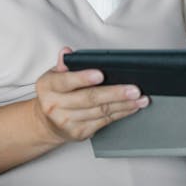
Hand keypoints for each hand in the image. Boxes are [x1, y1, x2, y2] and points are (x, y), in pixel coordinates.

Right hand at [33, 48, 149, 143]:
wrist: (46, 124)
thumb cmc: (55, 94)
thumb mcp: (54, 76)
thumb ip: (64, 64)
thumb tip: (67, 52)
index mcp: (48, 87)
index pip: (66, 81)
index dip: (84, 78)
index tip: (100, 74)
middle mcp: (55, 106)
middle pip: (89, 98)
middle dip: (115, 93)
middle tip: (133, 89)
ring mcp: (67, 121)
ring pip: (100, 111)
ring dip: (124, 104)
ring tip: (139, 97)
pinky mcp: (80, 133)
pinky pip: (104, 122)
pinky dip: (121, 113)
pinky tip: (132, 107)